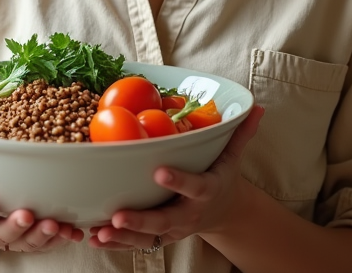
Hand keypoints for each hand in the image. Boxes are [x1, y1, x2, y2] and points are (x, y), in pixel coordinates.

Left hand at [88, 105, 264, 251]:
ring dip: (123, 237)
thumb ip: (240, 134)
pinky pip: (137, 245)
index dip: (179, 180)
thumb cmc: (222, 178)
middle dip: (141, 220)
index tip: (159, 171)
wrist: (224, 213)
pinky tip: (94, 238)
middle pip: (164, 220)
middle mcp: (188, 214)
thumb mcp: (233, 158)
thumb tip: (257, 107)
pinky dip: (117, 243)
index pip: (194, 186)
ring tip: (100, 232)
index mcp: (206, 191)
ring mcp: (173, 230)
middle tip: (119, 216)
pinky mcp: (159, 238)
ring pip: (147, 238)